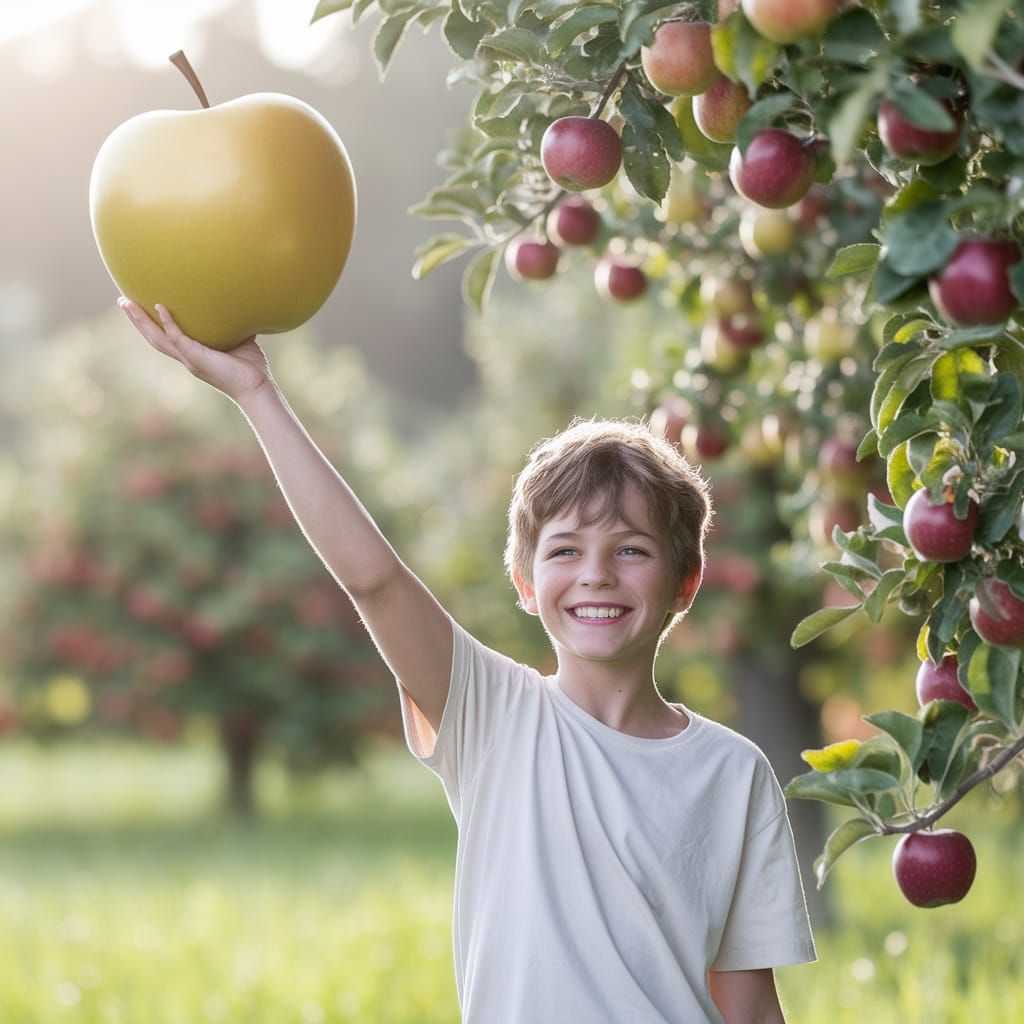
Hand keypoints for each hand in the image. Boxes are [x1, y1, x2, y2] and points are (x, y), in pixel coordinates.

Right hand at [118, 298, 271, 403]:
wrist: (257, 386)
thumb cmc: (250, 367)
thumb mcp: (239, 339)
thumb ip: (232, 323)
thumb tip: (238, 303)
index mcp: (193, 355)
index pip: (166, 338)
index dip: (152, 324)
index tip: (139, 308)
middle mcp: (187, 358)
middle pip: (153, 337)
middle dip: (136, 320)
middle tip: (122, 301)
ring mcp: (189, 359)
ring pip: (157, 338)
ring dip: (141, 320)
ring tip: (126, 303)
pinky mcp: (197, 358)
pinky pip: (178, 338)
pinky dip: (168, 323)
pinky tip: (160, 307)